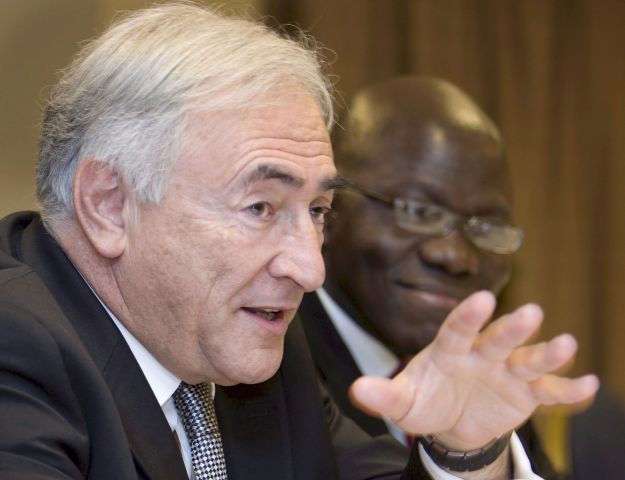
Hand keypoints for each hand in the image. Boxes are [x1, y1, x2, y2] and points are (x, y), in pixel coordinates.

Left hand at [349, 291, 598, 450]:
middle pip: (497, 337)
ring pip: (527, 358)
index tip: (481, 298)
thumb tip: (357, 390)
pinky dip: (567, 389)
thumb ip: (383, 396)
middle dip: (511, 327)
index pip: (456, 329)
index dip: (467, 315)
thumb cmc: (427, 400)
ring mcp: (506, 371)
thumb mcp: (404, 402)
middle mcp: (481, 353)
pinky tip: (589, 385)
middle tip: (530, 312)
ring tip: (566, 344)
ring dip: (546, 353)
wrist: (452, 422)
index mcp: (449, 349)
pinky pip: (548, 390)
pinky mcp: (526, 393)